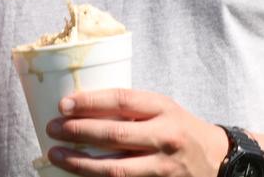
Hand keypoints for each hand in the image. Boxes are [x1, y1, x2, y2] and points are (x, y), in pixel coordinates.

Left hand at [45, 89, 227, 176]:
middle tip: (52, 129)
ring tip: (56, 155)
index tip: (62, 105)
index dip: (89, 102)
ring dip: (80, 163)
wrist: (218, 159)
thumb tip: (75, 106)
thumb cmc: (176, 127)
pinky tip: (77, 176)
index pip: (121, 101)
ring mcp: (164, 166)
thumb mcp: (160, 108)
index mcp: (163, 109)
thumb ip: (128, 107)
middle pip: (114, 135)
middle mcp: (165, 137)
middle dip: (77, 132)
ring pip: (116, 168)